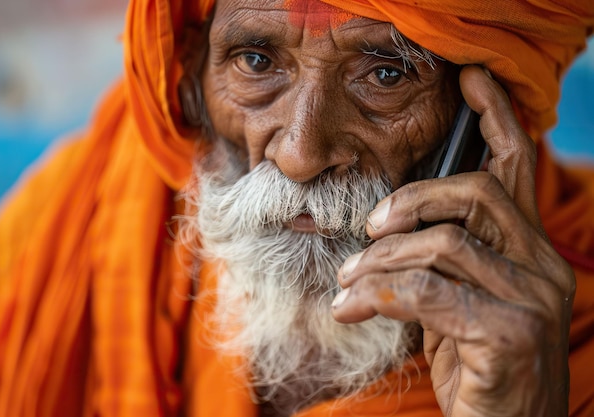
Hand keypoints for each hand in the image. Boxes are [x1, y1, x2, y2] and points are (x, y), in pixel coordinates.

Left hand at [331, 66, 574, 415]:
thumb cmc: (474, 364)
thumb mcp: (454, 302)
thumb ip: (440, 260)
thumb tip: (388, 227)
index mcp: (528, 251)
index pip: (516, 171)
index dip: (495, 122)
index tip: (471, 83)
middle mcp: (543, 266)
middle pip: (477, 194)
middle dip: (411, 201)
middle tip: (369, 229)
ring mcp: (534, 299)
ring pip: (443, 243)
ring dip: (381, 260)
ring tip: (347, 281)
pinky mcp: (511, 333)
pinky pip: (429, 293)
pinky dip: (378, 295)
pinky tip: (351, 308)